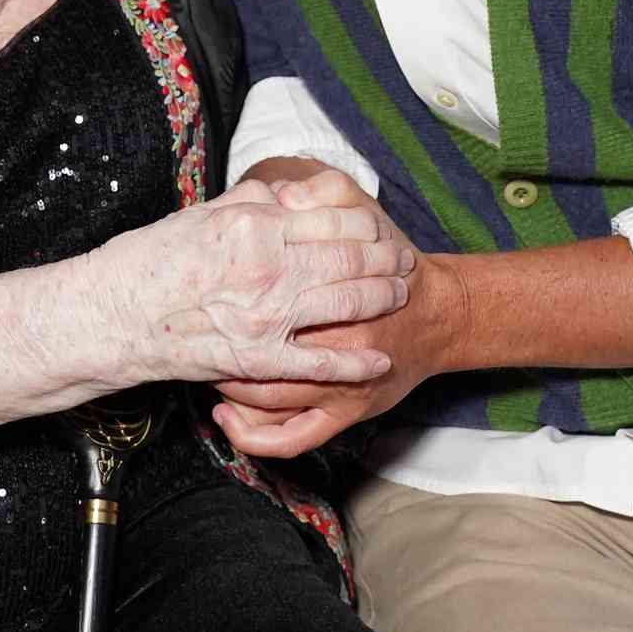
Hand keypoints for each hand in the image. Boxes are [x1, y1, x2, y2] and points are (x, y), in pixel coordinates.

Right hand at [86, 180, 415, 390]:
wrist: (112, 316)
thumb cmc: (151, 262)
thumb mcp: (203, 214)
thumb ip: (252, 203)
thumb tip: (288, 193)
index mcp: (255, 226)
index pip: (333, 219)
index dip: (367, 224)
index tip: (381, 227)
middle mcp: (268, 268)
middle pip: (351, 259)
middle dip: (387, 260)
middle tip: (405, 262)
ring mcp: (266, 316)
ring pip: (346, 304)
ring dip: (381, 299)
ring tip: (399, 296)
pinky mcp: (257, 359)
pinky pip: (319, 363)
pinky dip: (356, 363)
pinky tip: (378, 360)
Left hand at [213, 194, 452, 458]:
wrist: (437, 316)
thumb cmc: (390, 263)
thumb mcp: (362, 211)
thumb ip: (322, 192)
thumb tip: (279, 193)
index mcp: (330, 294)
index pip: (257, 301)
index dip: (220, 296)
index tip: (200, 290)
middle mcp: (334, 346)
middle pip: (253, 355)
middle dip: (216, 348)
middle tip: (195, 335)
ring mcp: (338, 389)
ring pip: (263, 401)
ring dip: (227, 388)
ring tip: (204, 370)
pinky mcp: (343, 416)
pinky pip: (290, 438)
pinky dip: (253, 436)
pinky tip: (227, 419)